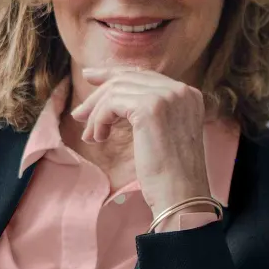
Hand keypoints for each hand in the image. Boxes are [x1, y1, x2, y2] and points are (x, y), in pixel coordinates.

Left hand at [71, 66, 213, 216]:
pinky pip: (111, 104)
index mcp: (189, 94)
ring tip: (89, 136)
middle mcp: (181, 90)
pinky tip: (98, 138)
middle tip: (79, 114)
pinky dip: (99, 120)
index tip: (90, 78)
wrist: (181, 195)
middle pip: (127, 78)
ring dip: (96, 113)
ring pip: (116, 91)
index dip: (114, 74)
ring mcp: (167, 97)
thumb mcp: (164, 133)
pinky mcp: (150, 108)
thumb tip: (113, 96)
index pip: (144, 75)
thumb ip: (150, 110)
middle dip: (98, 95)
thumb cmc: (171, 174)